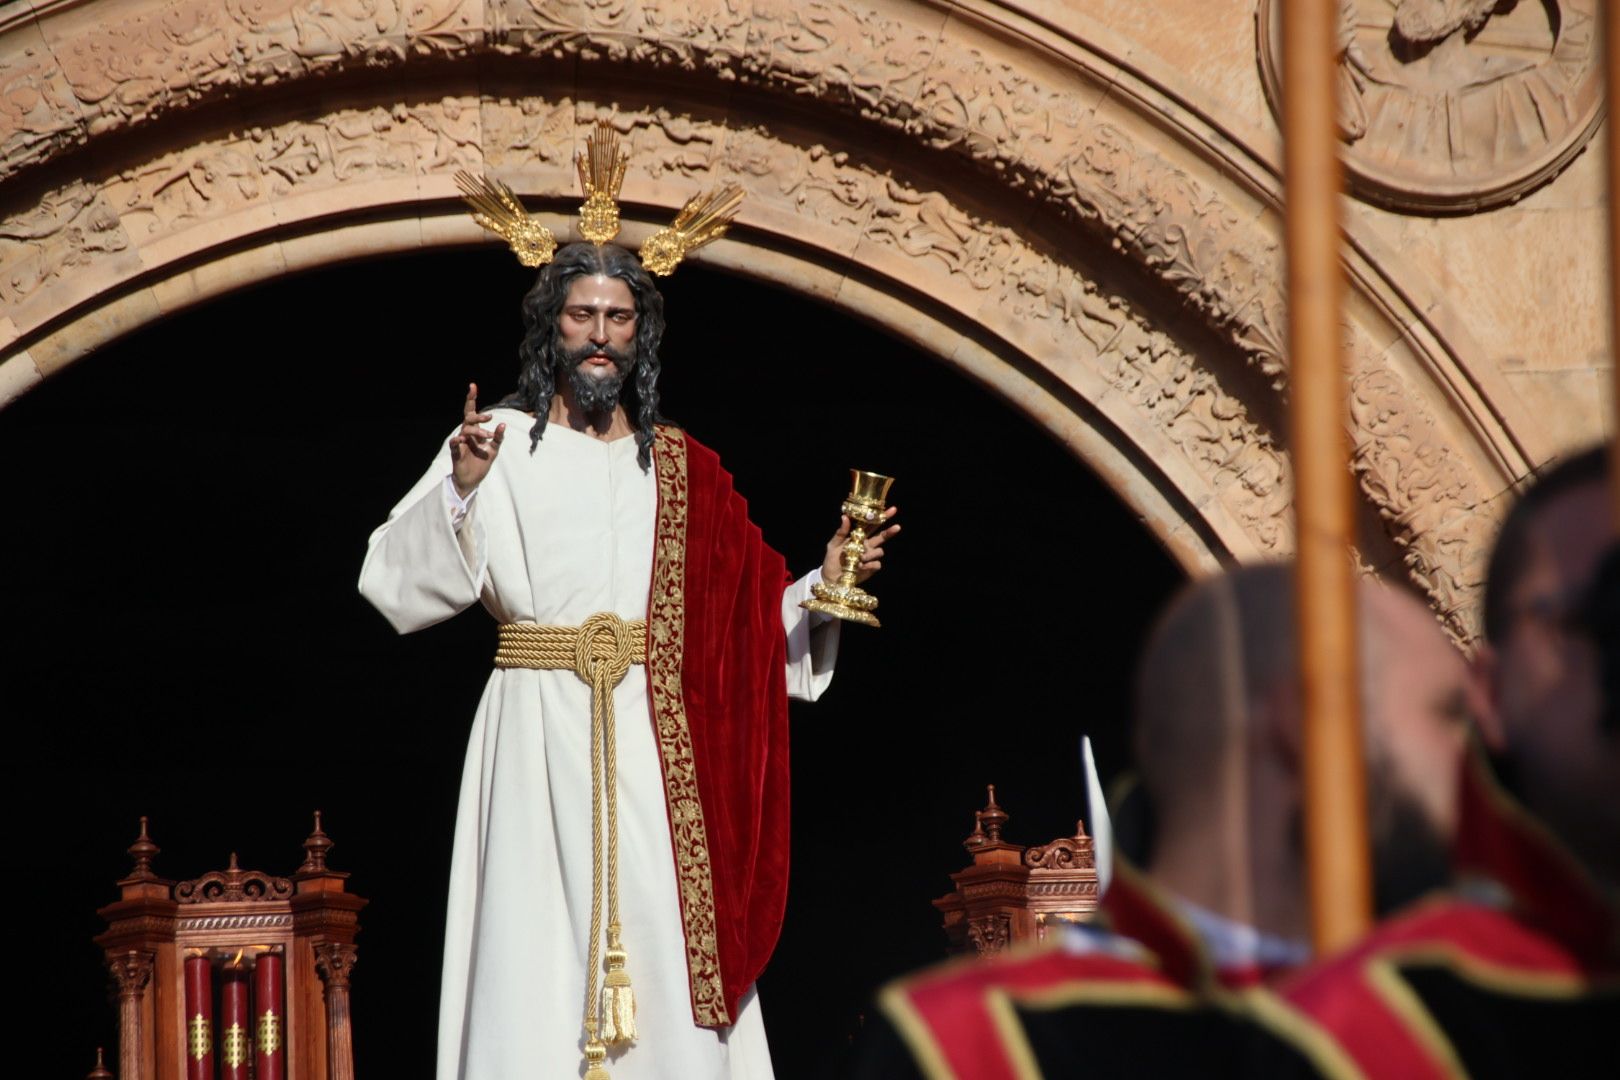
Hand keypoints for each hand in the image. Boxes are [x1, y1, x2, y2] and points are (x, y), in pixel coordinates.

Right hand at [449, 382, 505, 496]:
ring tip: (487, 436)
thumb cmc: (481, 462)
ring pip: (465, 429)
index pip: (472, 412)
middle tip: (489, 417)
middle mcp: (466, 434)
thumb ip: (498, 438)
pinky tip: (461, 439)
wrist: (472, 480)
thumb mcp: (494, 449)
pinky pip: (454, 444)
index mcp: (475, 431)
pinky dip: (457, 440)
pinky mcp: (456, 453)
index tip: (472, 386)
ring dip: (477, 431)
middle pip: (468, 418)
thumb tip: (503, 425)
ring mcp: (461, 442)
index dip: (471, 399)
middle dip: (478, 415)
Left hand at [821, 506, 898, 584]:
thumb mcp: (833, 544)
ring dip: (870, 554)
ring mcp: (870, 556)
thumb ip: (841, 532)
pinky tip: (860, 567)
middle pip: (882, 536)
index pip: (872, 525)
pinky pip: (877, 564)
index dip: (882, 517)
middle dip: (890, 531)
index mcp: (859, 536)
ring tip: (859, 559)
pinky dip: (869, 565)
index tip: (891, 510)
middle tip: (897, 527)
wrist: (832, 577)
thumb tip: (845, 517)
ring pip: (879, 551)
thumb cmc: (832, 559)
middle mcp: (867, 545)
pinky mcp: (871, 567)